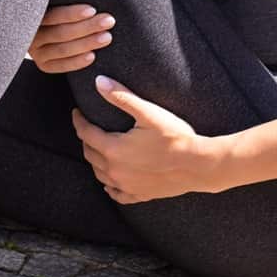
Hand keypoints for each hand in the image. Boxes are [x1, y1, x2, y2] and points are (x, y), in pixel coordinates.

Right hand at [29, 3, 114, 72]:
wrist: (51, 29)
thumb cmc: (63, 10)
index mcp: (32, 14)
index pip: (52, 15)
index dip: (72, 14)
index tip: (92, 10)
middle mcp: (31, 34)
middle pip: (60, 33)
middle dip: (87, 27)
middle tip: (108, 21)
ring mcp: (36, 51)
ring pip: (62, 49)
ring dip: (87, 43)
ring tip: (107, 37)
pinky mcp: (43, 64)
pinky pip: (60, 66)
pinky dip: (76, 62)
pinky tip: (92, 56)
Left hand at [71, 75, 227, 202]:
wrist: (199, 165)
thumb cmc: (175, 137)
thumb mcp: (148, 113)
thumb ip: (121, 97)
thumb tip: (99, 82)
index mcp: (113, 149)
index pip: (85, 133)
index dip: (78, 121)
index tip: (77, 112)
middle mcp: (114, 170)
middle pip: (89, 154)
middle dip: (86, 140)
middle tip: (88, 129)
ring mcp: (126, 185)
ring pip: (99, 174)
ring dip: (95, 161)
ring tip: (97, 150)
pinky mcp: (139, 194)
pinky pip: (116, 193)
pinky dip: (110, 185)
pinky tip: (111, 181)